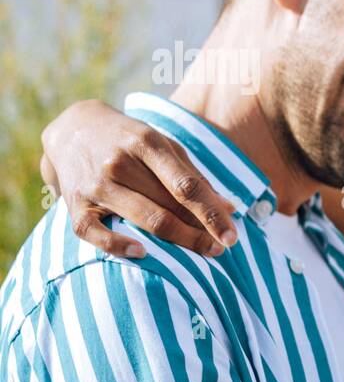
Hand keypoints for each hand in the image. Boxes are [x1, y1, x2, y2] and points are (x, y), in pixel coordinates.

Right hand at [42, 99, 238, 257]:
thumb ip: (194, 176)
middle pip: (168, 207)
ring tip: (203, 252)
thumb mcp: (164, 146)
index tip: (232, 236)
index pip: (186, 185)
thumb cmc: (131, 140)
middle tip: (221, 249)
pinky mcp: (75, 203)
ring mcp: (95, 184)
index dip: (211, 214)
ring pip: (143, 220)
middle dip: (200, 232)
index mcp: (146, 143)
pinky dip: (118, 246)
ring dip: (178, 241)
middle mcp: (119, 163)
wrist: (74, 129)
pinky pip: (94, 234)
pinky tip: (143, 253)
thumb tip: (229, 209)